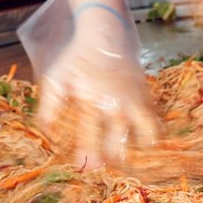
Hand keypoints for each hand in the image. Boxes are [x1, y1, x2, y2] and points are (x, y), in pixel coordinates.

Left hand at [37, 8, 158, 167]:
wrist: (106, 35)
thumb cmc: (76, 58)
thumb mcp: (55, 79)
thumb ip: (48, 108)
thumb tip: (47, 135)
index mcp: (91, 101)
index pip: (89, 136)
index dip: (87, 155)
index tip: (85, 167)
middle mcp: (116, 104)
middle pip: (119, 141)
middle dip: (114, 158)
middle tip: (110, 166)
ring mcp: (134, 101)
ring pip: (145, 133)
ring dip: (140, 149)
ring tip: (136, 160)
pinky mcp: (146, 97)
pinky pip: (156, 122)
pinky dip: (154, 136)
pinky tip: (150, 146)